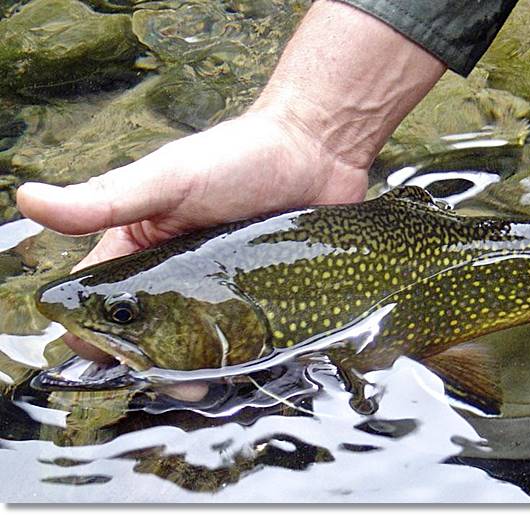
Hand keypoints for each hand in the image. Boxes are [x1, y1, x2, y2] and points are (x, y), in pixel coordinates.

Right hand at [16, 0, 445, 368]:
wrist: (317, 151)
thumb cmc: (238, 157)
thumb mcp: (170, 178)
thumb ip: (108, 199)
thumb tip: (28, 200)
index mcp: (143, 248)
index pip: (103, 302)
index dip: (96, 334)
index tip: (104, 360)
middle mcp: (180, 274)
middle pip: (152, 335)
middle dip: (152, 367)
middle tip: (173, 384)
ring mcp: (224, 288)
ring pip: (200, 345)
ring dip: (197, 371)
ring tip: (207, 386)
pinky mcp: (265, 296)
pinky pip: (249, 337)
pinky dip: (243, 358)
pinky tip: (246, 374)